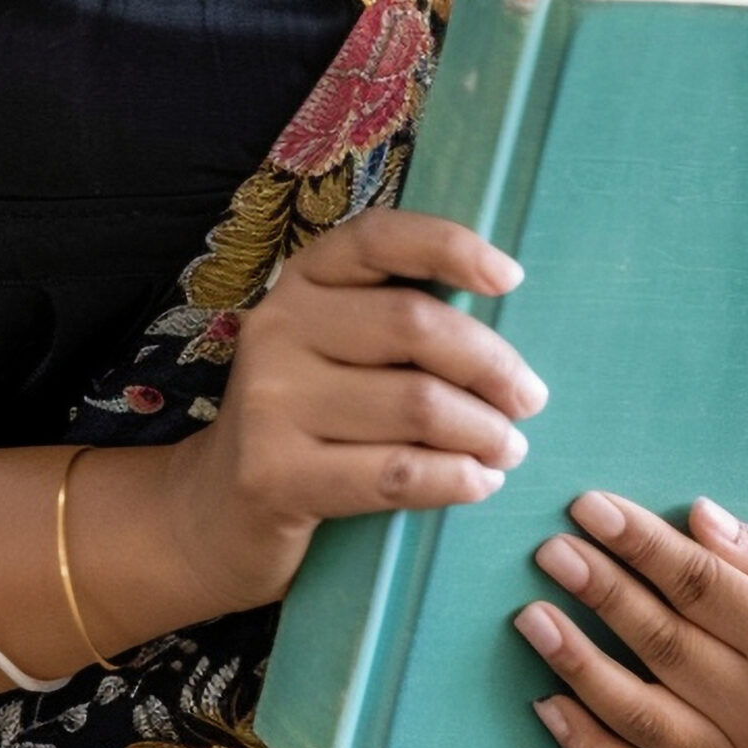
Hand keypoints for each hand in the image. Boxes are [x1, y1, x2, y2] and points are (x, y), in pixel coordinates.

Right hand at [160, 213, 547, 619]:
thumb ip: (400, 327)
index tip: (512, 277)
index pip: (378, 238)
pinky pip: (392, 473)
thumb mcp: (340, 352)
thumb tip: (507, 340)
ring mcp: (270, 400)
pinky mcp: (273, 473)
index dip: (449, 246)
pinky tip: (478, 481)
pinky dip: (452, 479)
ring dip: (483, 432)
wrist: (217, 510)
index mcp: (303, 280)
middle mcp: (278, 325)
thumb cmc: (311, 420)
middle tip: (529, 399)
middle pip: (414, 325)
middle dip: (491, 365)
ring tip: (508, 448)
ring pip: (415, 404)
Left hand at [514, 495, 747, 747]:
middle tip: (549, 549)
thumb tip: (695, 519)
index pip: (696, 585)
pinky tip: (550, 706)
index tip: (589, 506)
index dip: (638, 542)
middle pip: (660, 642)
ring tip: (532, 615)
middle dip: (597, 589)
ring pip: (638, 715)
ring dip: (575, 662)